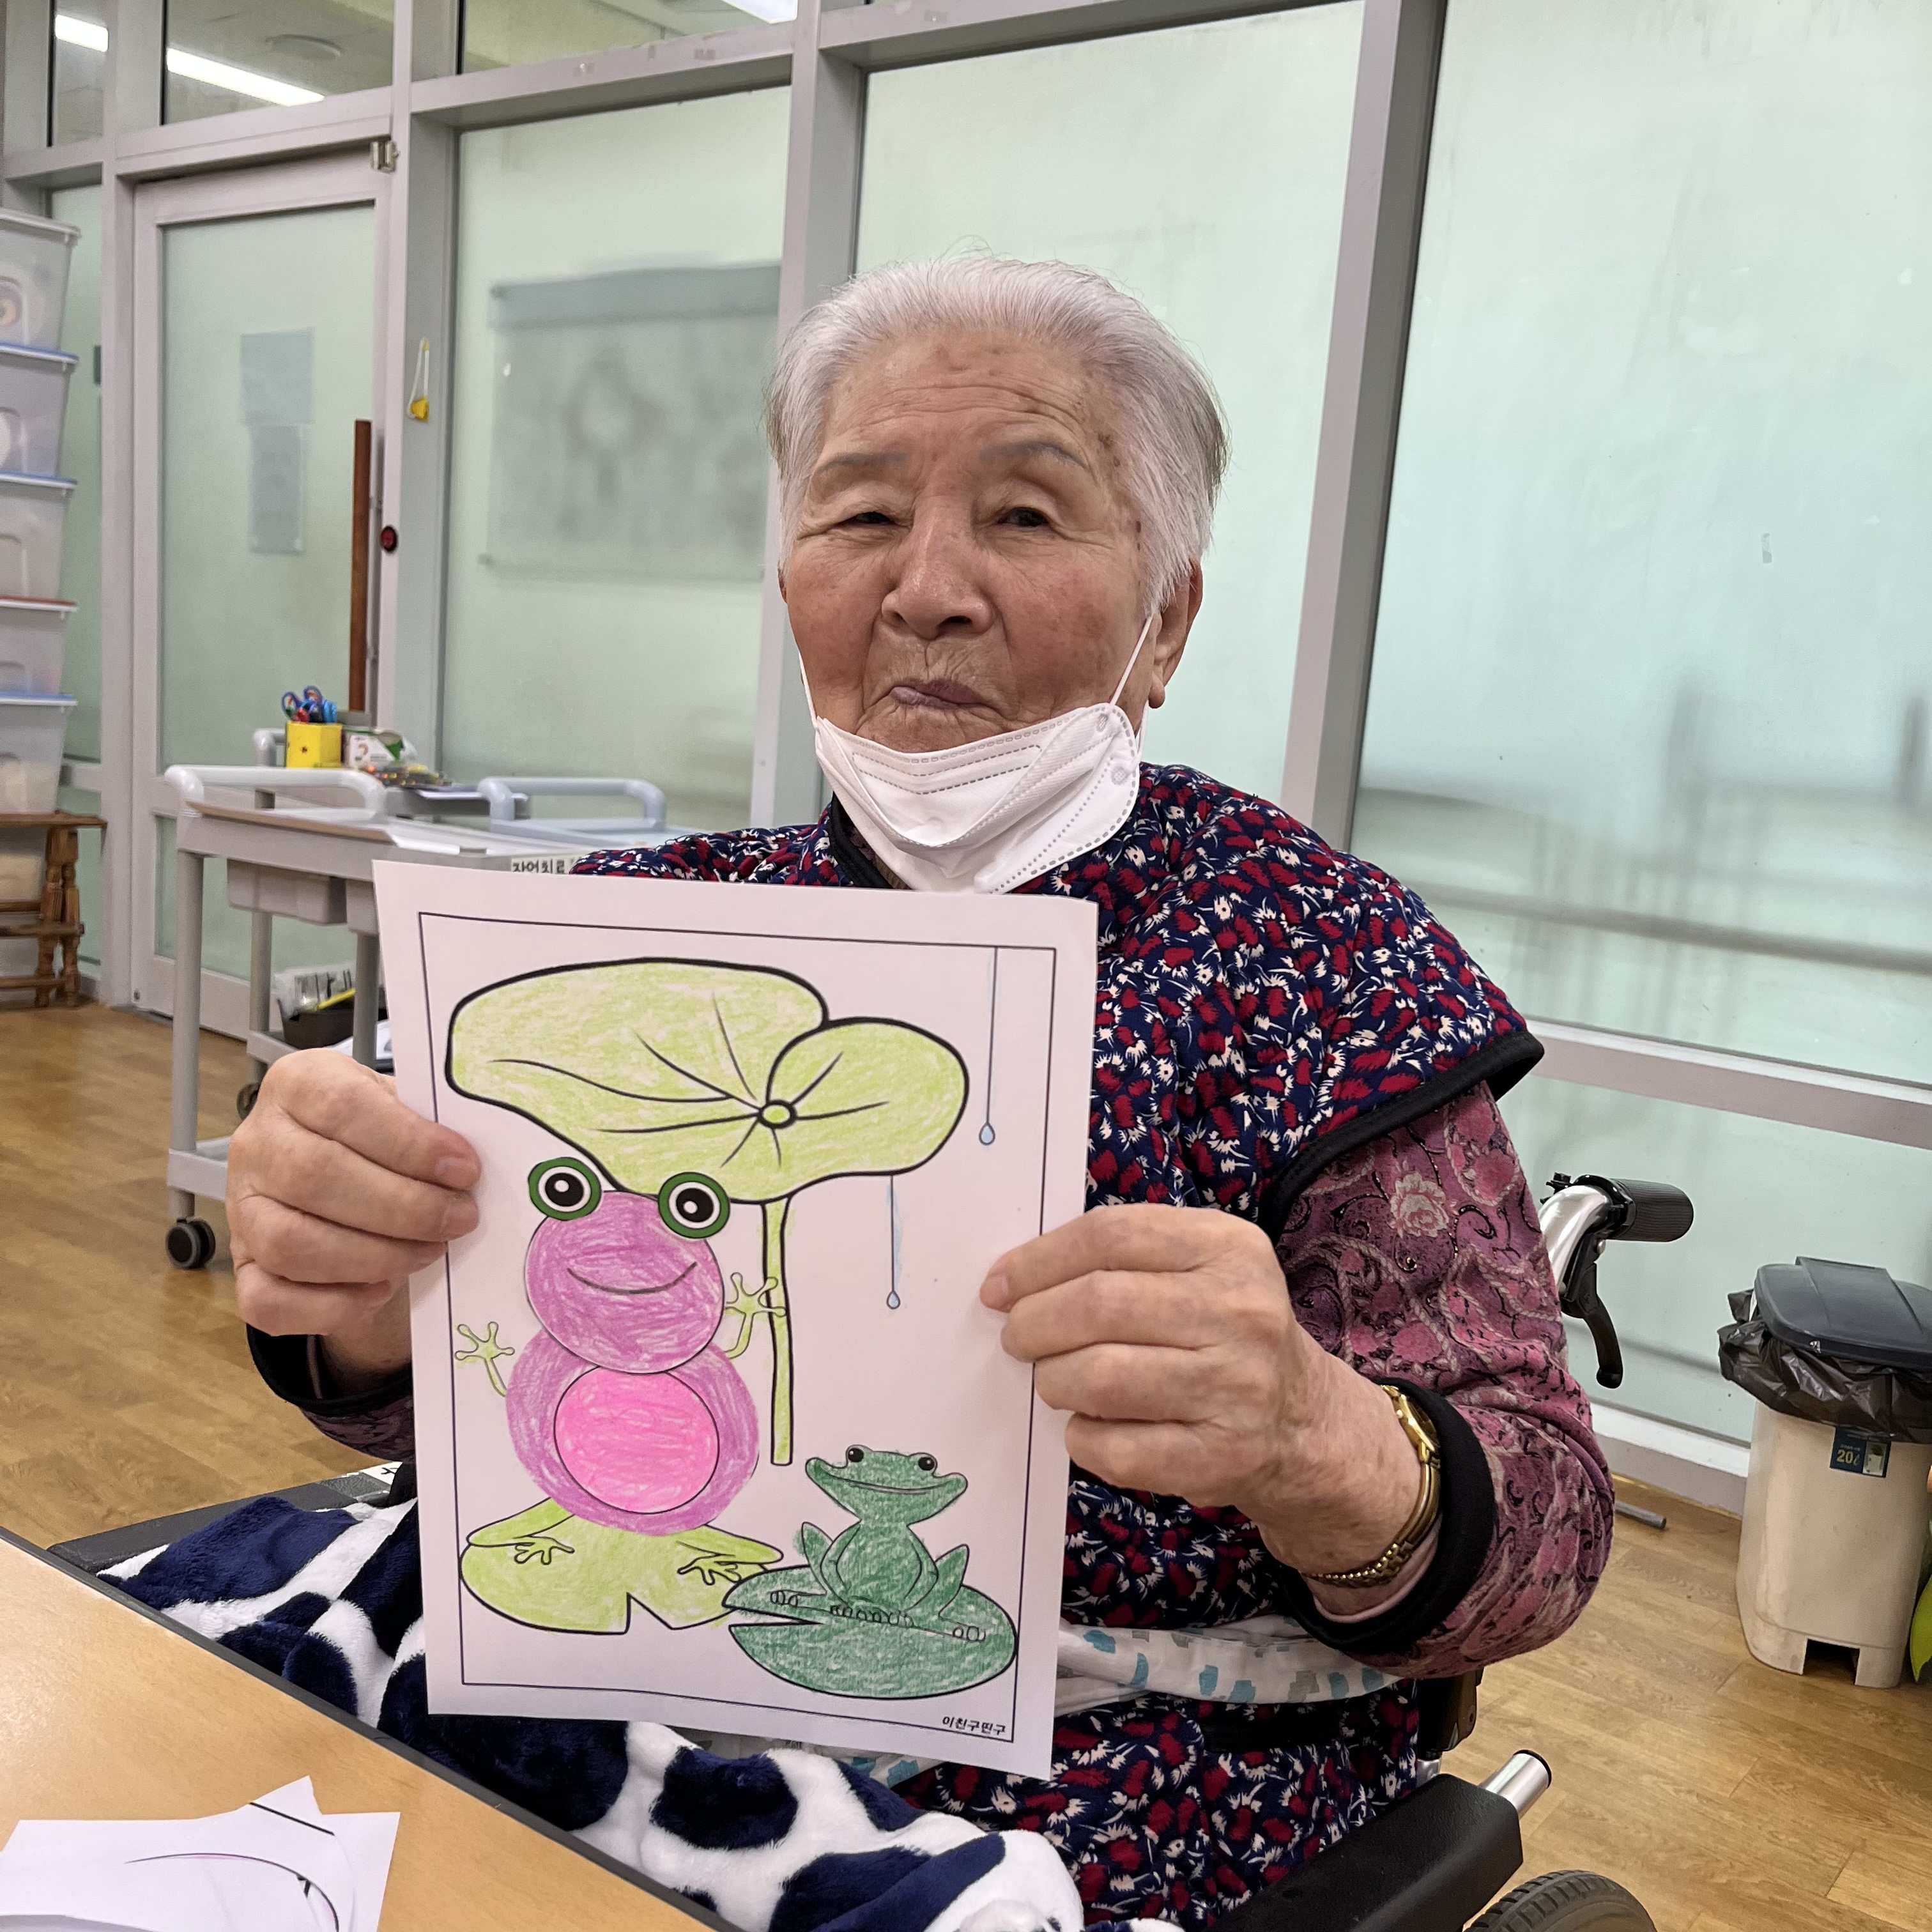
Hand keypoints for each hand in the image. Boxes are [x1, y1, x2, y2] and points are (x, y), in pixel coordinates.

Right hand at [227, 1051, 478, 1389]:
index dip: (408, 1143)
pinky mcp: (243, 1269)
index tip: (464, 1169)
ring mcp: (241, 1210)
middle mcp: (257, 1143)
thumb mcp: (402, 1108)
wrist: (338, 1173)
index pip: (342, 1107)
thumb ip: (427, 1125)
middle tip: (460, 1219)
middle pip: (315, 1178)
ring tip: (429, 1250)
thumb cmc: (378, 1135)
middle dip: (402, 1207)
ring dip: (374, 1256)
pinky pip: (269, 1302)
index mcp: (297, 1084)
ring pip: (291, 1244)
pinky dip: (331, 1306)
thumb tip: (470, 1164)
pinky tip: (381, 1291)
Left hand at [982, 1204, 1422, 1585]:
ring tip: (1055, 1380)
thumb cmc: (1222, 1333)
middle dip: (1034, 1324)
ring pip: (1099, 1377)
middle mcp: (1242, 1312)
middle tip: (1017, 1339)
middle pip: (1099, 1305)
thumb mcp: (1198, 1267)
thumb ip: (1120, 1258)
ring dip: (1054, 1380)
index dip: (1039, 1260)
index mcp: (1230, 1247)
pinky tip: (1090, 1425)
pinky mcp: (1221, 1458)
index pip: (1111, 1235)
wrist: (1303, 1423)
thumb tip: (1011, 1280)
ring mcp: (1237, 1388)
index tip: (999, 1286)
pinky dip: (1081, 1436)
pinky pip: (1115, 1447)